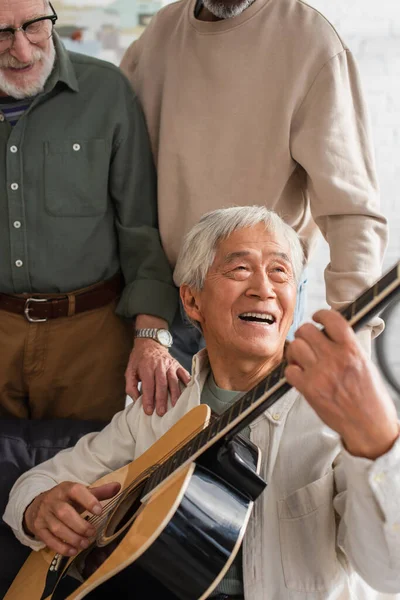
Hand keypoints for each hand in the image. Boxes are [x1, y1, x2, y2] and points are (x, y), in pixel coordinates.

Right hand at [23, 481, 120, 555]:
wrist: (38, 505)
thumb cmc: (65, 499)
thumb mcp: (80, 493)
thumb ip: (98, 492)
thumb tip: (118, 486)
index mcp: (66, 489)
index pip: (76, 491)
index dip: (89, 501)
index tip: (99, 511)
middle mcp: (53, 500)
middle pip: (65, 513)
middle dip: (80, 525)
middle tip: (92, 533)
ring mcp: (44, 515)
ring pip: (57, 528)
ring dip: (73, 538)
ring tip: (85, 543)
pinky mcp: (38, 528)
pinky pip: (48, 540)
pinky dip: (61, 547)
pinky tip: (73, 551)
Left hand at [125, 338, 189, 415]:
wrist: (149, 342)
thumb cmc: (139, 359)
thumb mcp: (129, 370)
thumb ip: (130, 386)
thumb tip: (136, 400)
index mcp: (146, 367)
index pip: (148, 385)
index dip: (148, 399)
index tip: (148, 411)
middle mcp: (159, 365)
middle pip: (161, 384)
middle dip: (162, 399)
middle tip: (161, 412)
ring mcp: (170, 364)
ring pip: (173, 380)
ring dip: (175, 394)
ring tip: (175, 406)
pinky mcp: (177, 364)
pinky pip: (183, 373)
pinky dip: (186, 383)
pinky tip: (187, 392)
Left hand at [285, 310, 398, 459]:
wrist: (369, 426)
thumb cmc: (370, 399)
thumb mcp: (366, 364)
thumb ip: (348, 347)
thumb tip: (331, 334)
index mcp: (352, 350)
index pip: (332, 319)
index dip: (321, 314)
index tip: (317, 317)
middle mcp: (335, 359)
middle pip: (306, 330)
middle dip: (305, 334)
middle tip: (308, 341)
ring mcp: (320, 374)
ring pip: (295, 347)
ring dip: (296, 351)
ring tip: (302, 358)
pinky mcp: (309, 389)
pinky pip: (289, 370)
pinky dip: (293, 371)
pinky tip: (301, 375)